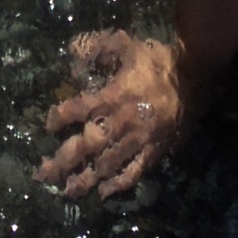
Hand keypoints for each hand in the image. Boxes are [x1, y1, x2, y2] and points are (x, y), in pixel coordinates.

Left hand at [34, 31, 186, 199]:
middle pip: (86, 146)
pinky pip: (134, 172)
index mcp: (111, 96)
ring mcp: (137, 140)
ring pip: (106, 164)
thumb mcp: (127, 45)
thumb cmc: (158, 61)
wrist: (194, 78)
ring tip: (68, 190)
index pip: (76, 110)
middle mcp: (120, 122)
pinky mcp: (153, 152)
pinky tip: (104, 192)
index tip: (49, 124)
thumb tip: (72, 51)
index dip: (59, 118)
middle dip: (62, 161)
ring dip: (85, 179)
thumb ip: (99, 47)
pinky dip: (118, 184)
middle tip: (43, 174)